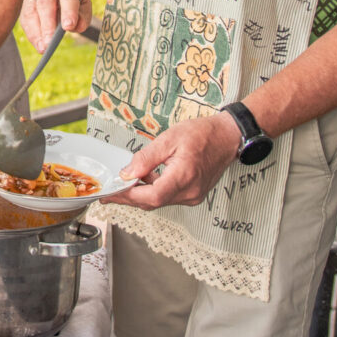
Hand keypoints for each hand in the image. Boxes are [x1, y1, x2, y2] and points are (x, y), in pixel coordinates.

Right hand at [19, 0, 90, 51]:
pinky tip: (38, 45)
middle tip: (50, 42)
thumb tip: (74, 27)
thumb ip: (82, 17)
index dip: (68, 11)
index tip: (68, 27)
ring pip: (31, 11)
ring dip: (36, 31)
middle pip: (45, 3)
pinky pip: (25, 19)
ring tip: (43, 48)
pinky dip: (31, 34)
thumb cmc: (76, 2)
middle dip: (47, 24)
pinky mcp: (26, 4)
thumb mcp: (85, 7)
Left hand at [103, 113, 240, 208]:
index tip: (111, 192)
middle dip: (128, 197)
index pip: (151, 196)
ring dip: (140, 193)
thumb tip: (127, 173)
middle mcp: (189, 193)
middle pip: (152, 202)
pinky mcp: (193, 194)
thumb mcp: (168, 139)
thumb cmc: (202, 134)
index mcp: (183, 178)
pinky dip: (153, 190)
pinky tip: (144, 179)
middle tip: (109, 193)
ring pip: (159, 201)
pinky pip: (168, 196)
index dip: (128, 195)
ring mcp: (192, 196)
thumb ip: (146, 158)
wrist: (227, 137)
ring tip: (122, 183)